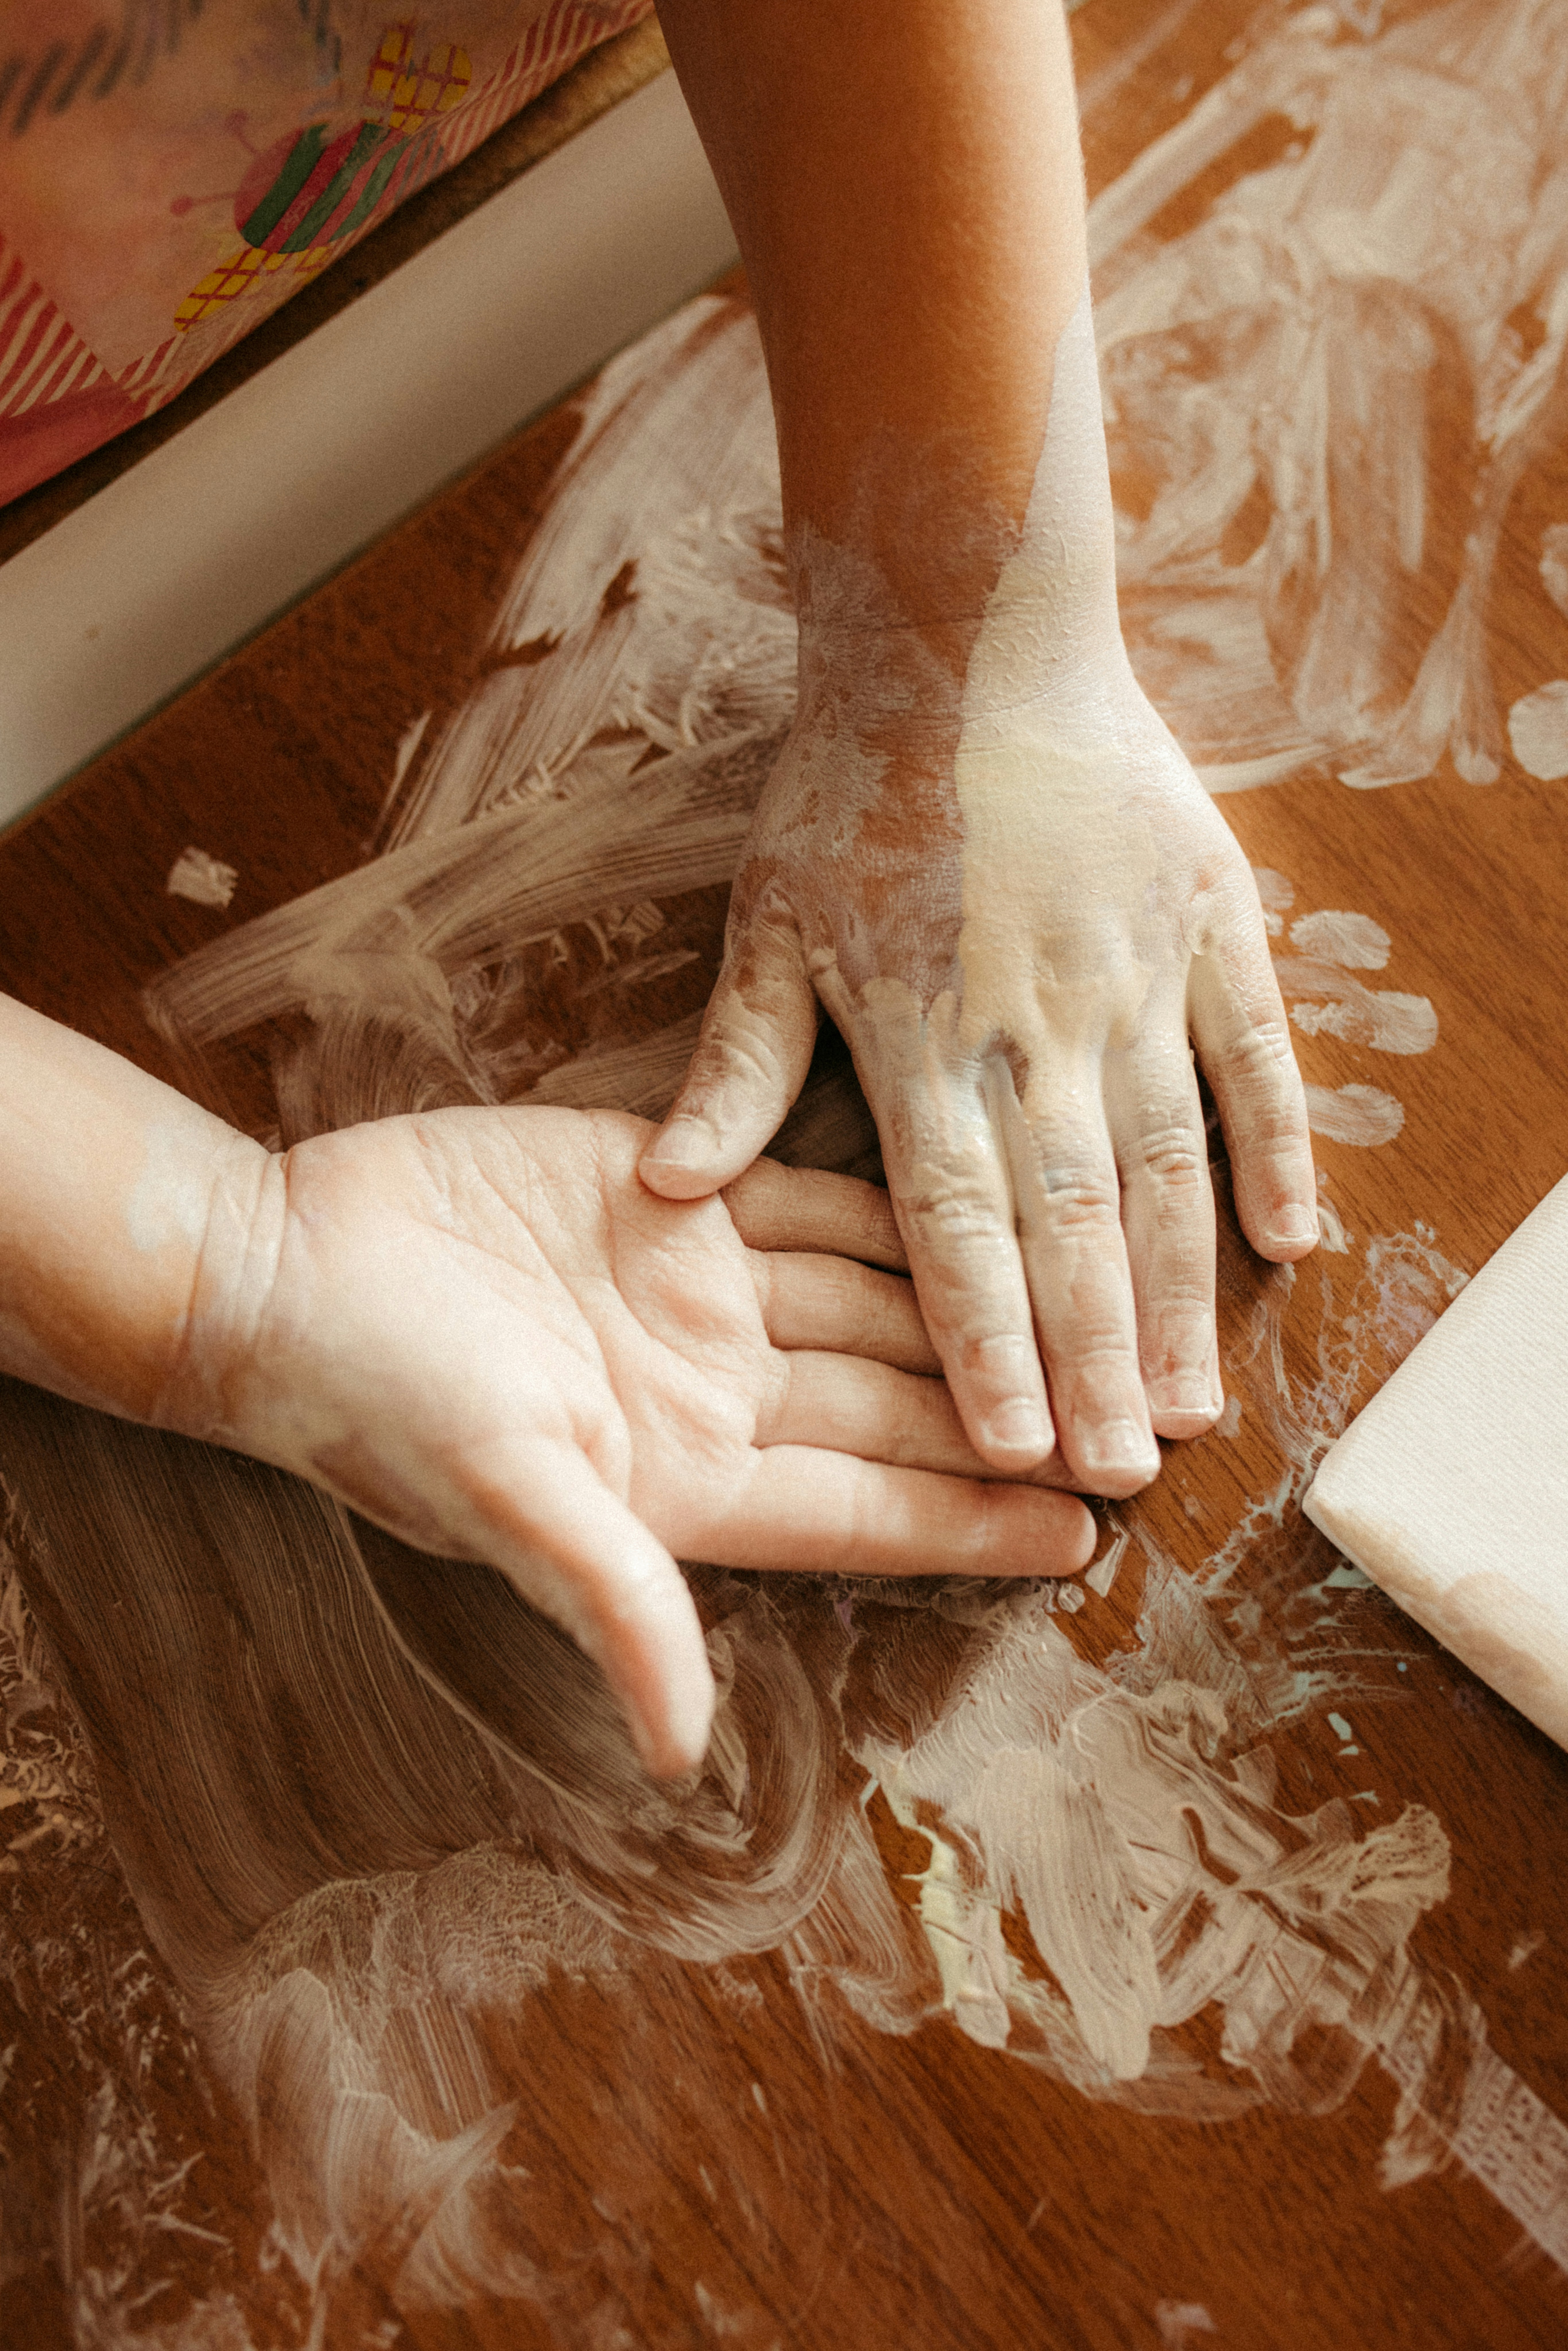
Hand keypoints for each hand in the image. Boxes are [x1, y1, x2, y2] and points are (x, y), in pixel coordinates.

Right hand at [168, 1108, 1093, 1775]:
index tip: (1089, 1531)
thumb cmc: (380, 1401)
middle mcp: (716, 1384)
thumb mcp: (507, 1503)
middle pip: (899, 1399)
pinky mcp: (668, 1186)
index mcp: (690, 1472)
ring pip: (877, 1291)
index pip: (871, 1502)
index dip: (977, 1516)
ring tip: (1093, 1301)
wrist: (286, 1270)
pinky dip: (888, 1196)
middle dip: (1013, 1409)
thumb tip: (678, 1752)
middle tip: (1141, 1417)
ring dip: (976, 1298)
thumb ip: (615, 1606)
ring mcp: (699, 1285)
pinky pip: (808, 1191)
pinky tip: (976, 1190)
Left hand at [640, 656, 1317, 1495]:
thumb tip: (669, 1190)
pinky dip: (1276, 1145)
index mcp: (921, 1033)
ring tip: (1194, 1405)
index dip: (984, 1340)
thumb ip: (733, 1066)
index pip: (953, 1223)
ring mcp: (1129, 974)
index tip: (1007, 1449)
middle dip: (1094, 1357)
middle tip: (1119, 1475)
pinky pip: (1251, 1053)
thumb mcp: (767, 921)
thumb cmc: (851, 789)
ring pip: (1165, 1162)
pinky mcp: (1204, 921)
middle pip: (1068, 1220)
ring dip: (1183, 1291)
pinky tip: (1292, 1243)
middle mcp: (1032, 1023)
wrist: (961, 636)